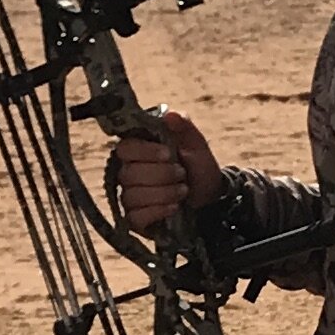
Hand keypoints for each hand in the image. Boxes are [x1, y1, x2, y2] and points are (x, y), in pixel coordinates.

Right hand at [110, 105, 226, 236]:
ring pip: (132, 196)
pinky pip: (135, 217)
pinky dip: (157, 211)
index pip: (124, 148)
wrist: (210, 196)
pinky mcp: (134, 219)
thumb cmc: (198, 166)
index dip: (145, 152)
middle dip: (160, 175)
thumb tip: (170, 115)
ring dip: (163, 193)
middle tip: (181, 174)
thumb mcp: (196, 144)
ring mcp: (129, 197)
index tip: (168, 154)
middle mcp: (127, 173)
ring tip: (183, 190)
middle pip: (128, 174)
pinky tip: (173, 207)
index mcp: (137, 150)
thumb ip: (184, 126)